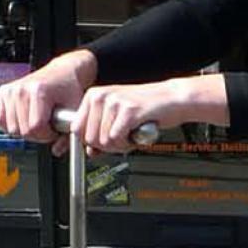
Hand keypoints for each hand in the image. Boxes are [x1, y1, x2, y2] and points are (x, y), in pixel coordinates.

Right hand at [0, 48, 96, 149]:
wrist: (62, 73)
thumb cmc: (68, 89)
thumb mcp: (74, 110)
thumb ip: (68, 133)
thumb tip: (57, 149)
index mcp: (38, 91)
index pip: (35, 128)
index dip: (47, 135)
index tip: (54, 130)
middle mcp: (21, 89)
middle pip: (23, 131)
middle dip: (37, 135)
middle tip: (47, 127)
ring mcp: (11, 90)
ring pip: (11, 128)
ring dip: (25, 131)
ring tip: (37, 122)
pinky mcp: (3, 92)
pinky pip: (0, 120)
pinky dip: (12, 124)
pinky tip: (24, 120)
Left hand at [72, 75, 229, 154]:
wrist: (171, 99)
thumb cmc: (145, 109)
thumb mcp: (116, 118)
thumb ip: (100, 133)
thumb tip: (89, 151)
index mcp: (93, 96)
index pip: (76, 130)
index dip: (91, 142)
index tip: (104, 141)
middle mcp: (101, 96)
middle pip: (89, 139)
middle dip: (107, 146)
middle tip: (122, 138)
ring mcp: (114, 102)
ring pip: (104, 142)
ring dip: (120, 145)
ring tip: (131, 133)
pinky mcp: (128, 111)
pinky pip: (117, 140)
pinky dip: (128, 144)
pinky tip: (136, 133)